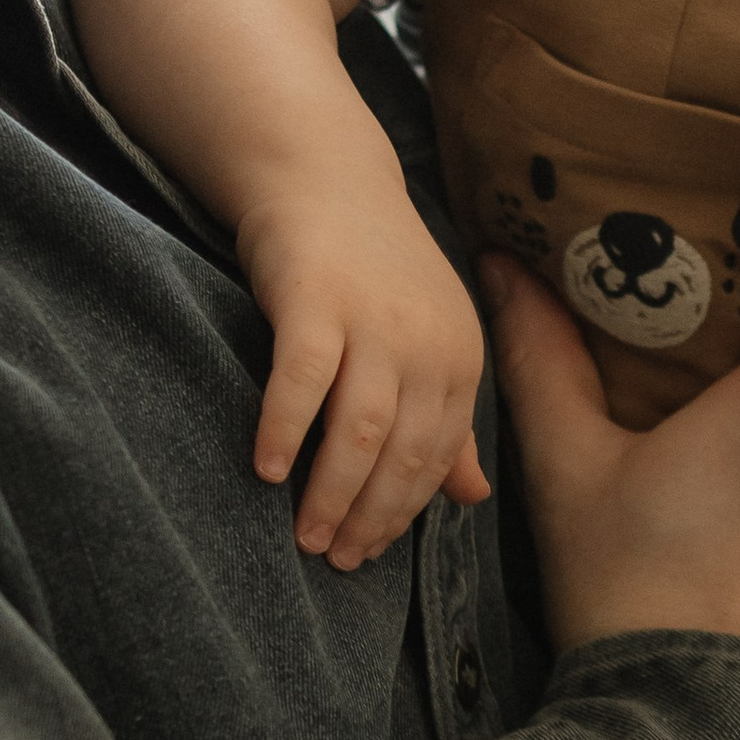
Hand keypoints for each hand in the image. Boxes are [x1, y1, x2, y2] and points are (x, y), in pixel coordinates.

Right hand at [240, 185, 488, 565]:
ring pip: (358, 431)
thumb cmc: (373, 274)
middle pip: (403, 454)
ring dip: (331, 493)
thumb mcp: (429, 343)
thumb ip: (448, 422)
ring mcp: (373, 320)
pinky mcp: (316, 300)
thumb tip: (474, 498)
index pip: (438, 458)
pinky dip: (285, 431)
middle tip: (334, 559)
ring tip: (305, 538)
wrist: (325, 180)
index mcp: (462, 358)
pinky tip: (266, 471)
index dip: (404, 513)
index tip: (368, 551)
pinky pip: (301, 382)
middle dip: (370, 518)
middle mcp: (427, 342)